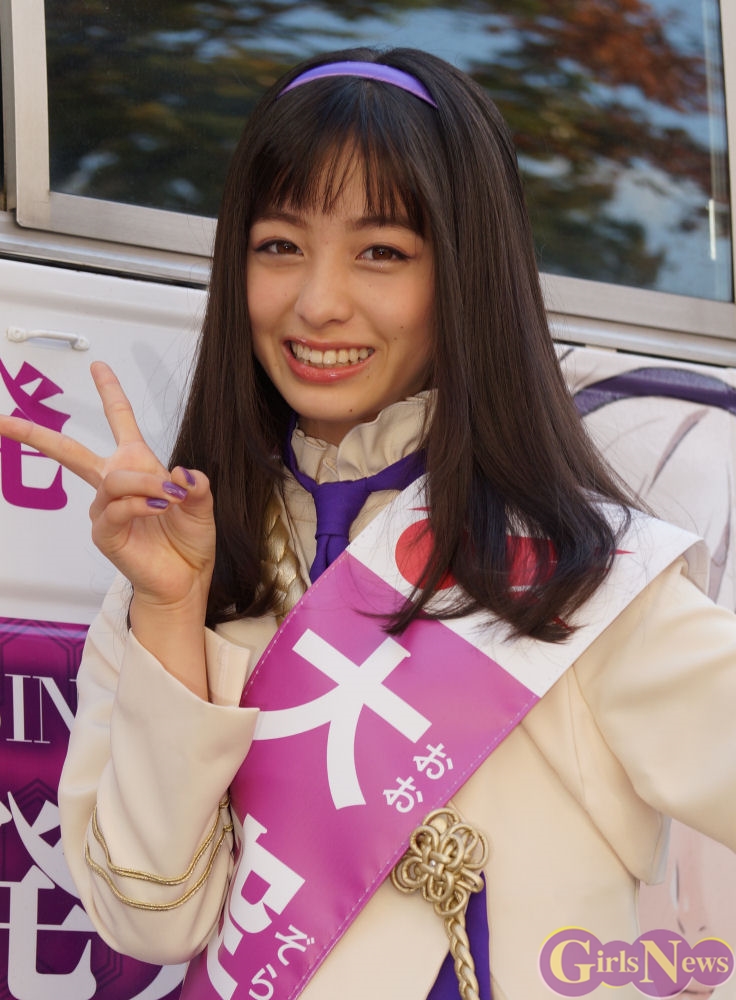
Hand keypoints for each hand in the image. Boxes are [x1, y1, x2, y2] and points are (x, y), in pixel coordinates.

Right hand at [0, 361, 215, 617]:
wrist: (185, 577)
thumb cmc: (189, 539)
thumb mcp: (202, 504)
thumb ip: (196, 485)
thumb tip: (182, 471)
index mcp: (137, 465)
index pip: (120, 421)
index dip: (110, 393)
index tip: (98, 366)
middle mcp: (114, 483)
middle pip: (69, 451)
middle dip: (36, 435)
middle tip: (2, 421)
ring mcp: (105, 509)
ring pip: (115, 481)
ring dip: (145, 485)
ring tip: (170, 498)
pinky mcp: (104, 533)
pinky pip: (114, 509)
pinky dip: (137, 505)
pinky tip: (156, 508)